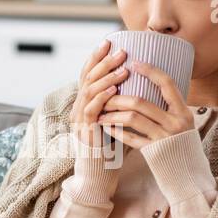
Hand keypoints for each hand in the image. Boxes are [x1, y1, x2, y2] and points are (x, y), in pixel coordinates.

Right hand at [69, 40, 127, 163]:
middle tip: (121, 51)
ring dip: (107, 78)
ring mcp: (79, 119)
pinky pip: (91, 109)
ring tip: (123, 69)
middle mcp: (78, 108)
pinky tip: (115, 90)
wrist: (99, 175)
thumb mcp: (116, 120)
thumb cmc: (112, 149)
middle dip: (105, 62)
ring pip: (89, 91)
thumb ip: (121, 103)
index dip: (97, 57)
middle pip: (88, 78)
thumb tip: (139, 83)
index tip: (109, 42)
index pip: (87, 74)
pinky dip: (102, 98)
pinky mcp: (84, 131)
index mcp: (84, 104)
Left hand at [99, 60, 195, 148]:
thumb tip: (156, 86)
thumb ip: (172, 108)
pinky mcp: (154, 152)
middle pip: (142, 102)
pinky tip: (107, 127)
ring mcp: (164, 138)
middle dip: (119, 97)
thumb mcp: (185, 124)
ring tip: (101, 112)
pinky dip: (117, 131)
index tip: (133, 63)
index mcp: (184, 112)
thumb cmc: (184, 147)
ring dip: (113, 113)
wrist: (190, 176)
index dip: (150, 71)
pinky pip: (131, 138)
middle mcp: (176, 123)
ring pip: (133, 118)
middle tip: (105, 94)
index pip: (167, 83)